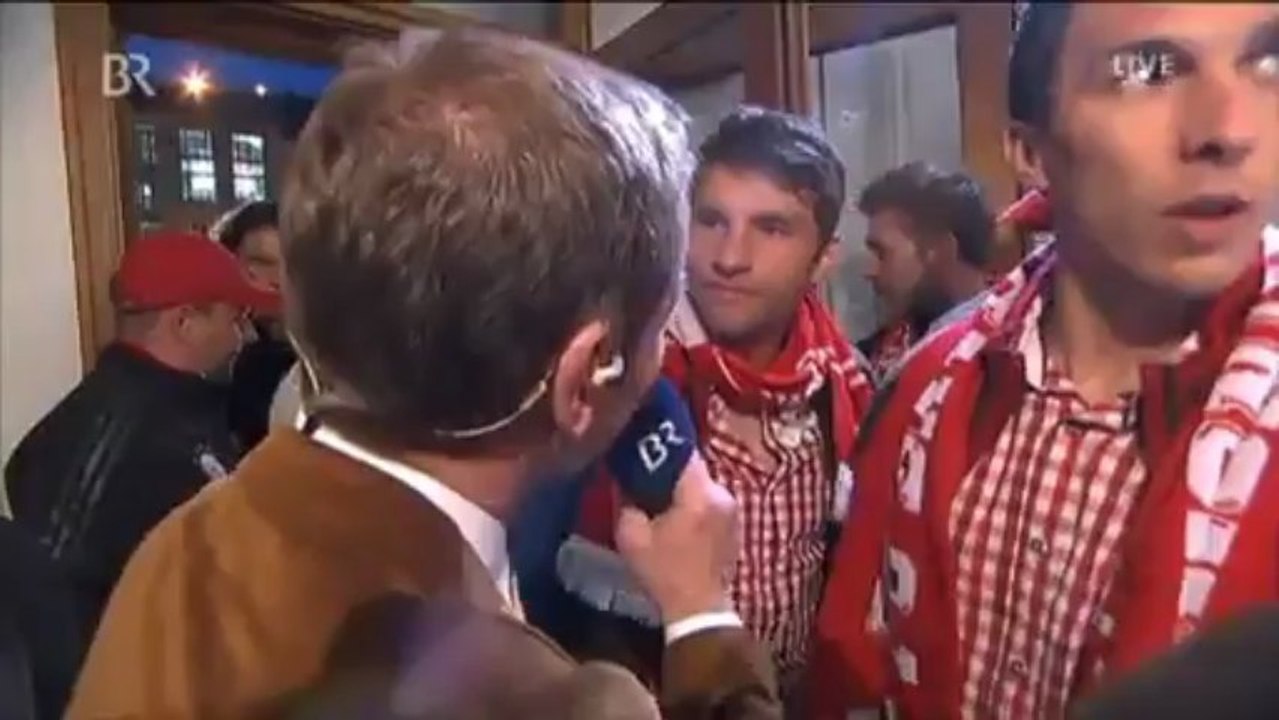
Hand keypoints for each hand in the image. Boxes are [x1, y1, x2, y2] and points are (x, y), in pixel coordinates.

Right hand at [614, 450, 737, 622]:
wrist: (698, 610)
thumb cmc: (664, 571)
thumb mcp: (632, 537)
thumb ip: (627, 502)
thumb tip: (625, 482)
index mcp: (699, 493)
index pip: (683, 452)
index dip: (661, 448)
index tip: (643, 449)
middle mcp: (722, 494)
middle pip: (694, 469)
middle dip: (670, 471)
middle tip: (646, 477)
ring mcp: (733, 510)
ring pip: (703, 486)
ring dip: (684, 490)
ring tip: (661, 500)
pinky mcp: (735, 525)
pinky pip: (712, 503)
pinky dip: (696, 505)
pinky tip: (679, 520)